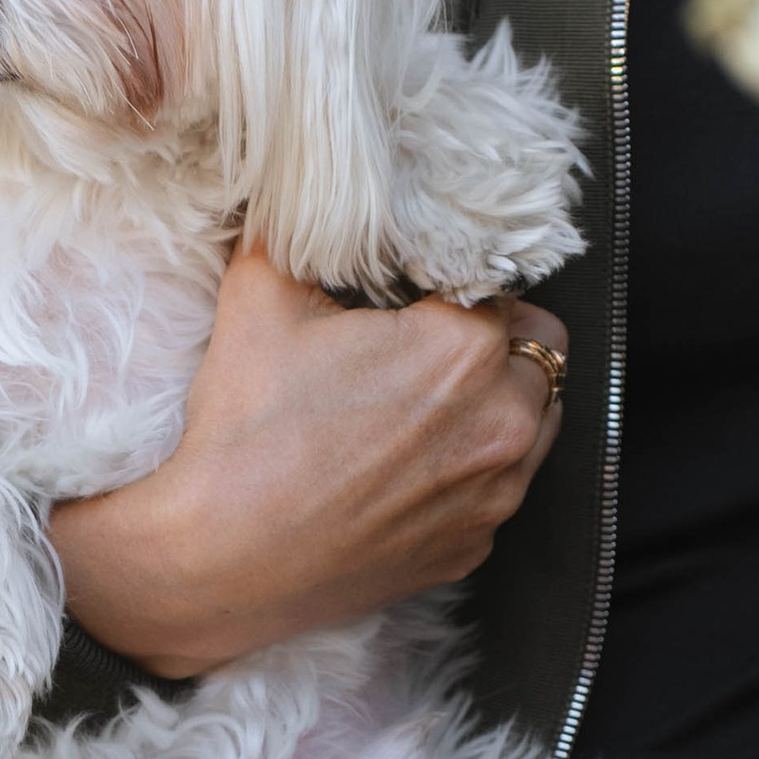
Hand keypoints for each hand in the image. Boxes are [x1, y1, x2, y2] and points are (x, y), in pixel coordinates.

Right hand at [48, 245, 567, 680]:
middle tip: (429, 347)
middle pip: (541, 352)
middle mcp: (503, 423)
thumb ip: (298, 233)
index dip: (458, 285)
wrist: (217, 559)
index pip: (501, 286)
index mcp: (467, 348)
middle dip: (496, 342)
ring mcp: (494, 495)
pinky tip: (404, 472)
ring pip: (536, 425)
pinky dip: (468, 474)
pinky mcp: (472, 549)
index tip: (418, 299)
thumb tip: (304, 199)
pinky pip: (496, 492)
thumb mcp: (259, 295)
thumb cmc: (243, 430)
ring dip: (498, 406)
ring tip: (426, 408)